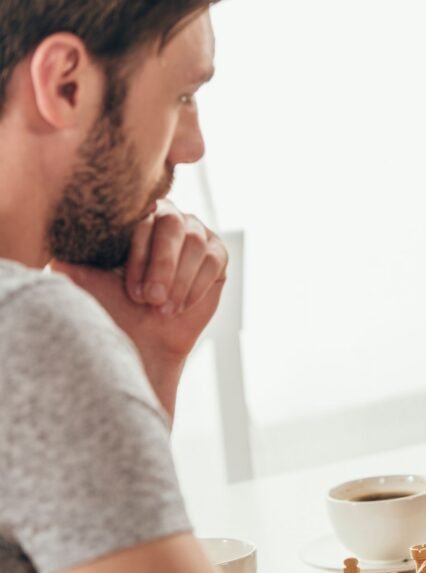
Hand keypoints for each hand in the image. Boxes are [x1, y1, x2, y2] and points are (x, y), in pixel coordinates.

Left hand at [51, 202, 227, 415]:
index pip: (142, 217)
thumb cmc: (111, 307)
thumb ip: (68, 253)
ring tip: (164, 309)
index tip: (132, 291)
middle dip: (163, 266)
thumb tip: (45, 232)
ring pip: (196, 243)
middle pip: (173, 225)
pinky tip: (181, 306)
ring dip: (180, 280)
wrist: (142, 339)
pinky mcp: (216, 255)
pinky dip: (198, 286)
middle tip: (151, 300)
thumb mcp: (81, 278)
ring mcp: (194, 234)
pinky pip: (214, 260)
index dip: (140, 255)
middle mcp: (165, 218)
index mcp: (132, 217)